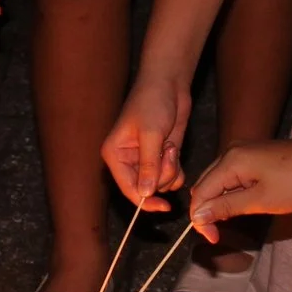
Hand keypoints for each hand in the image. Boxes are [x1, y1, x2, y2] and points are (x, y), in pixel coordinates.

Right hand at [102, 74, 191, 209]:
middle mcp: (127, 161)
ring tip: (169, 146)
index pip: (128, 188)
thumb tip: (145, 194)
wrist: (169, 84)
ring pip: (161, 184)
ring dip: (170, 169)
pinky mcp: (161, 157)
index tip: (164, 207)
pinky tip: (174, 150)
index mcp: (115, 155)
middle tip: (167, 152)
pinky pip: (170, 177)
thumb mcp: (151, 134)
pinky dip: (177, 169)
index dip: (145, 201)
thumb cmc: (153, 102)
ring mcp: (146, 160)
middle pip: (146, 188)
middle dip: (162, 175)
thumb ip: (149, 165)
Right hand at [188, 133, 291, 240]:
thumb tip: (197, 216)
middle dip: (205, 212)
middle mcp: (230, 153)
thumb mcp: (261, 200)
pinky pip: (230, 177)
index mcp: (230, 162)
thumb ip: (226, 207)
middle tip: (219, 235)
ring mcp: (241, 153)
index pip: (200, 194)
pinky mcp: (251, 156)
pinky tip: (240, 207)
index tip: (214, 239)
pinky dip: (229, 194)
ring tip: (229, 224)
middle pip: (204, 186)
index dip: (200, 219)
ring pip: (216, 182)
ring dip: (217, 203)